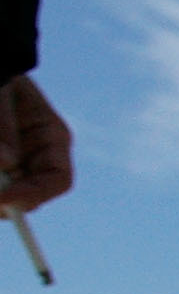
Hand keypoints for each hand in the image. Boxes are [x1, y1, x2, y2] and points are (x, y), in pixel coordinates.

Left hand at [0, 77, 73, 213]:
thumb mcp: (0, 93)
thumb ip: (3, 126)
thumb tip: (7, 163)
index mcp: (52, 137)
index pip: (57, 180)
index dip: (33, 195)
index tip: (3, 200)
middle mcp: (35, 155)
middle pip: (25, 193)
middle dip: (5, 196)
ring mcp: (12, 160)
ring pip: (6, 190)